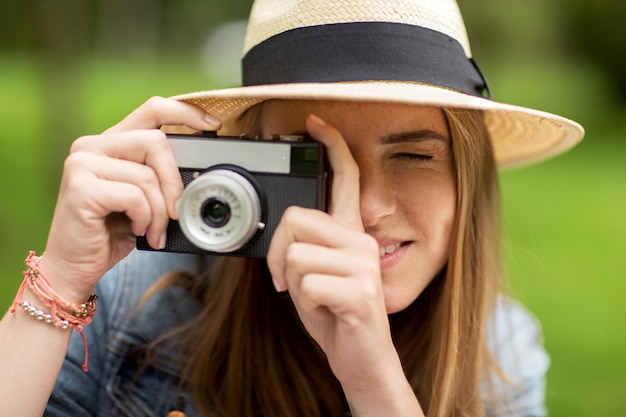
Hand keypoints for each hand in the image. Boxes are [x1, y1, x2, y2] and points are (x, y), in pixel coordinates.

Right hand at [40, 97, 221, 302]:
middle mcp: (92, 146)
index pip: (152, 110)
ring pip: (147, 175)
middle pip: (156, 142)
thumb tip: (198, 173)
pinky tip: (134, 229)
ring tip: (151, 230)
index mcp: (111, 143)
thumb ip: (159, 176)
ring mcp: (82, 164)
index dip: (186, 113)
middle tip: (176, 212)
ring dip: (159, 212)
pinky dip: (144, 218)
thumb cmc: (111, 233)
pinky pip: (135, 196)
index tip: (213, 126)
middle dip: (174, 183)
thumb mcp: (143, 198)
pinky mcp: (80, 187)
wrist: (74, 267)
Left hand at [267, 114, 399, 392]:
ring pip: (295, 254)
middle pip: (296, 219)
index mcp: (350, 233)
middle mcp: (361, 241)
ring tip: (317, 300)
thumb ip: (303, 247)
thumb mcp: (313, 275)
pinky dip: (304, 305)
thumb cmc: (334, 315)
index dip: (332, 147)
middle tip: (286, 281)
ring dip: (292, 285)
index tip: (316, 122)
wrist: (361, 359)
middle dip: (277, 254)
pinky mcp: (360, 291)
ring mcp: (363, 265)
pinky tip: (326, 313)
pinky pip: (304, 283)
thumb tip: (281, 234)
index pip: (345, 179)